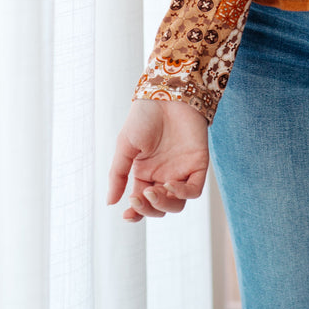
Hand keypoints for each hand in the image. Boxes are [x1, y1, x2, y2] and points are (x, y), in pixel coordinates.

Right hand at [107, 98, 208, 221]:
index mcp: (146, 174)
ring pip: (177, 204)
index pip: (142, 203)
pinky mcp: (198, 163)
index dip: (136, 213)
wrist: (166, 94)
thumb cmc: (144, 117)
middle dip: (149, 209)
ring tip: (153, 191)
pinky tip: (169, 185)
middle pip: (159, 207)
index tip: (127, 215)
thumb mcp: (125, 146)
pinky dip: (183, 193)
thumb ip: (118, 174)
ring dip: (164, 204)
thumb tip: (110, 202)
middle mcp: (164, 175)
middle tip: (139, 197)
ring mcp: (181, 170)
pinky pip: (194, 189)